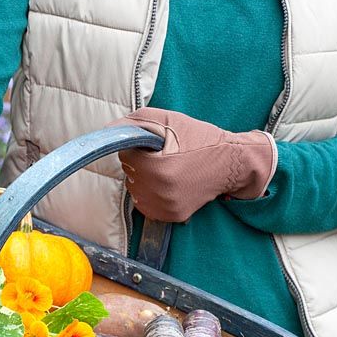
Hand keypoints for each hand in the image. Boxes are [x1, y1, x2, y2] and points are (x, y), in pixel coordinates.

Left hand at [112, 108, 276, 222]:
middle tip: (163, 157)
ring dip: (144, 180)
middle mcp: (160, 192)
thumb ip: (135, 123)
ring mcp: (166, 207)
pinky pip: (147, 205)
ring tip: (167, 170)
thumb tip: (107, 131)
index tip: (154, 146)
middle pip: (129, 175)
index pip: (126, 157)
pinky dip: (152, 194)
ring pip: (136, 191)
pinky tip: (168, 184)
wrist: (229, 164)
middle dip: (140, 164)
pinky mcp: (172, 216)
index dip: (138, 148)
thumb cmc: (200, 139)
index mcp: (157, 168)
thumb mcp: (169, 120)